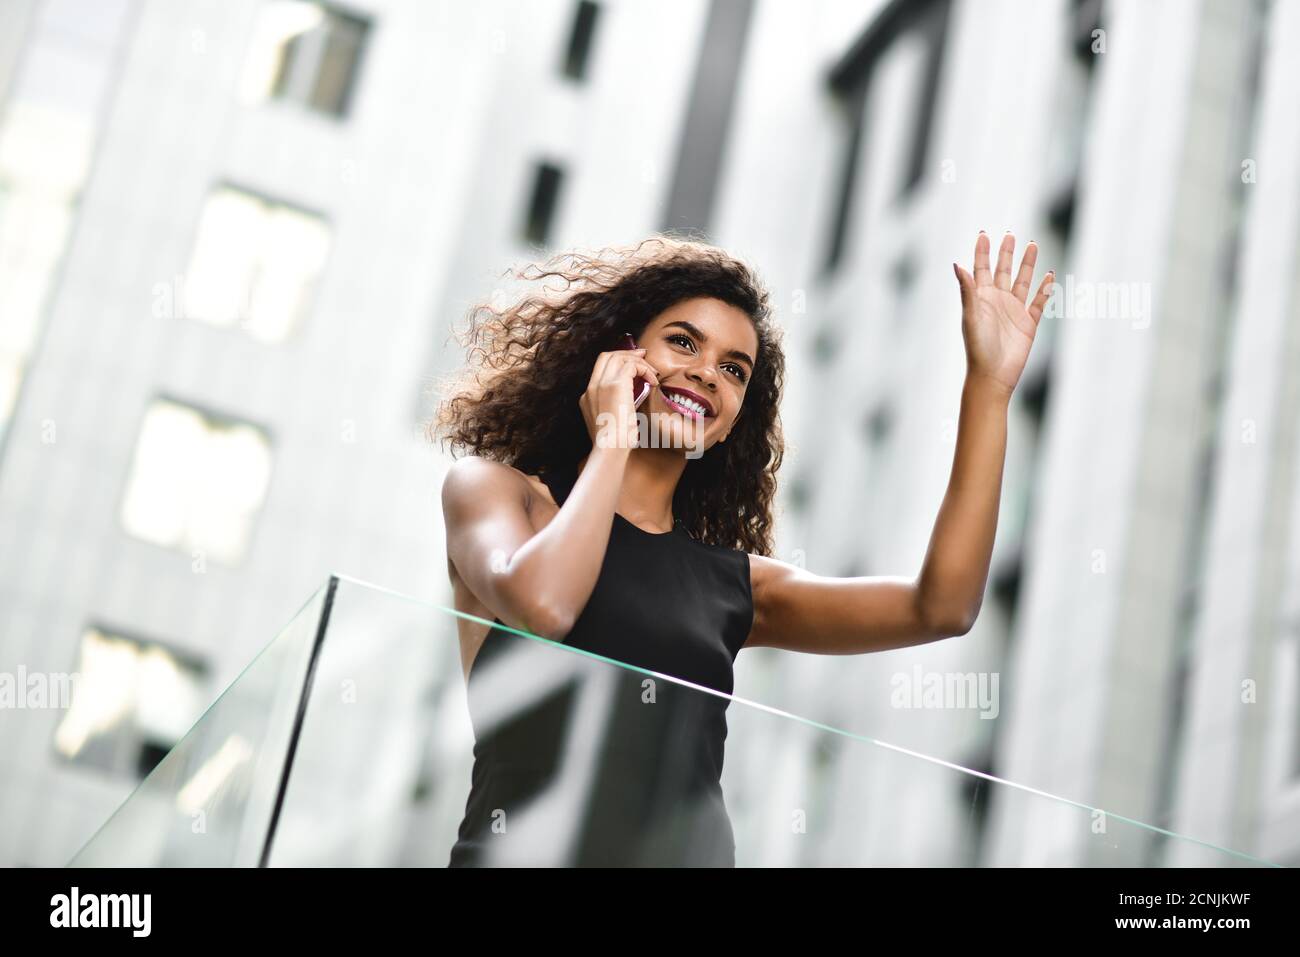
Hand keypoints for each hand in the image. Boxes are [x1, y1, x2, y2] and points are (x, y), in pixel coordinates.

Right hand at [579, 346, 659, 449]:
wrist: (610, 450)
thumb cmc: (614, 444)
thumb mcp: (609, 424)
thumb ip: (613, 409)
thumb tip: (628, 404)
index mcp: (588, 396)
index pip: (600, 367)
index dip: (617, 360)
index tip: (633, 363)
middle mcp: (592, 387)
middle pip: (607, 356)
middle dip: (627, 353)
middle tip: (643, 356)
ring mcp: (602, 384)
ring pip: (618, 357)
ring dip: (638, 362)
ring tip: (652, 372)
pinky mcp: (616, 385)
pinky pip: (632, 365)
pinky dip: (645, 370)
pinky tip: (653, 381)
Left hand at [953, 232, 1053, 396]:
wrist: (993, 375)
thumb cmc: (977, 347)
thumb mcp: (971, 315)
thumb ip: (967, 289)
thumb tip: (957, 264)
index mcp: (980, 298)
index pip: (980, 268)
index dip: (982, 251)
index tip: (984, 233)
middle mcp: (997, 302)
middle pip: (1002, 271)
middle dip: (1006, 253)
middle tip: (1010, 235)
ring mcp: (1013, 311)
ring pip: (1023, 281)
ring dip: (1028, 264)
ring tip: (1033, 245)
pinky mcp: (1028, 323)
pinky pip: (1038, 302)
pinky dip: (1044, 289)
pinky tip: (1049, 275)